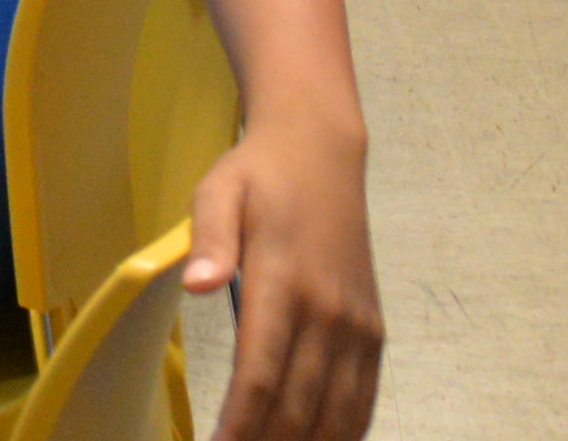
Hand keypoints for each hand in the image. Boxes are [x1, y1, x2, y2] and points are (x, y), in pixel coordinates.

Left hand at [191, 116, 386, 440]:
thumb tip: (195, 285)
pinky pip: (362, 400)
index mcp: (285, 281)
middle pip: (297, 407)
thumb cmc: (259, 177)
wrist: (323, 154)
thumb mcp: (218, 191)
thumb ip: (208, 239)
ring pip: (334, 415)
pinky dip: (342, 433)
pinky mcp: (373, 333)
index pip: (260, 374)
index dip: (238, 426)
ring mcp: (356, 327)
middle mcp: (328, 313)